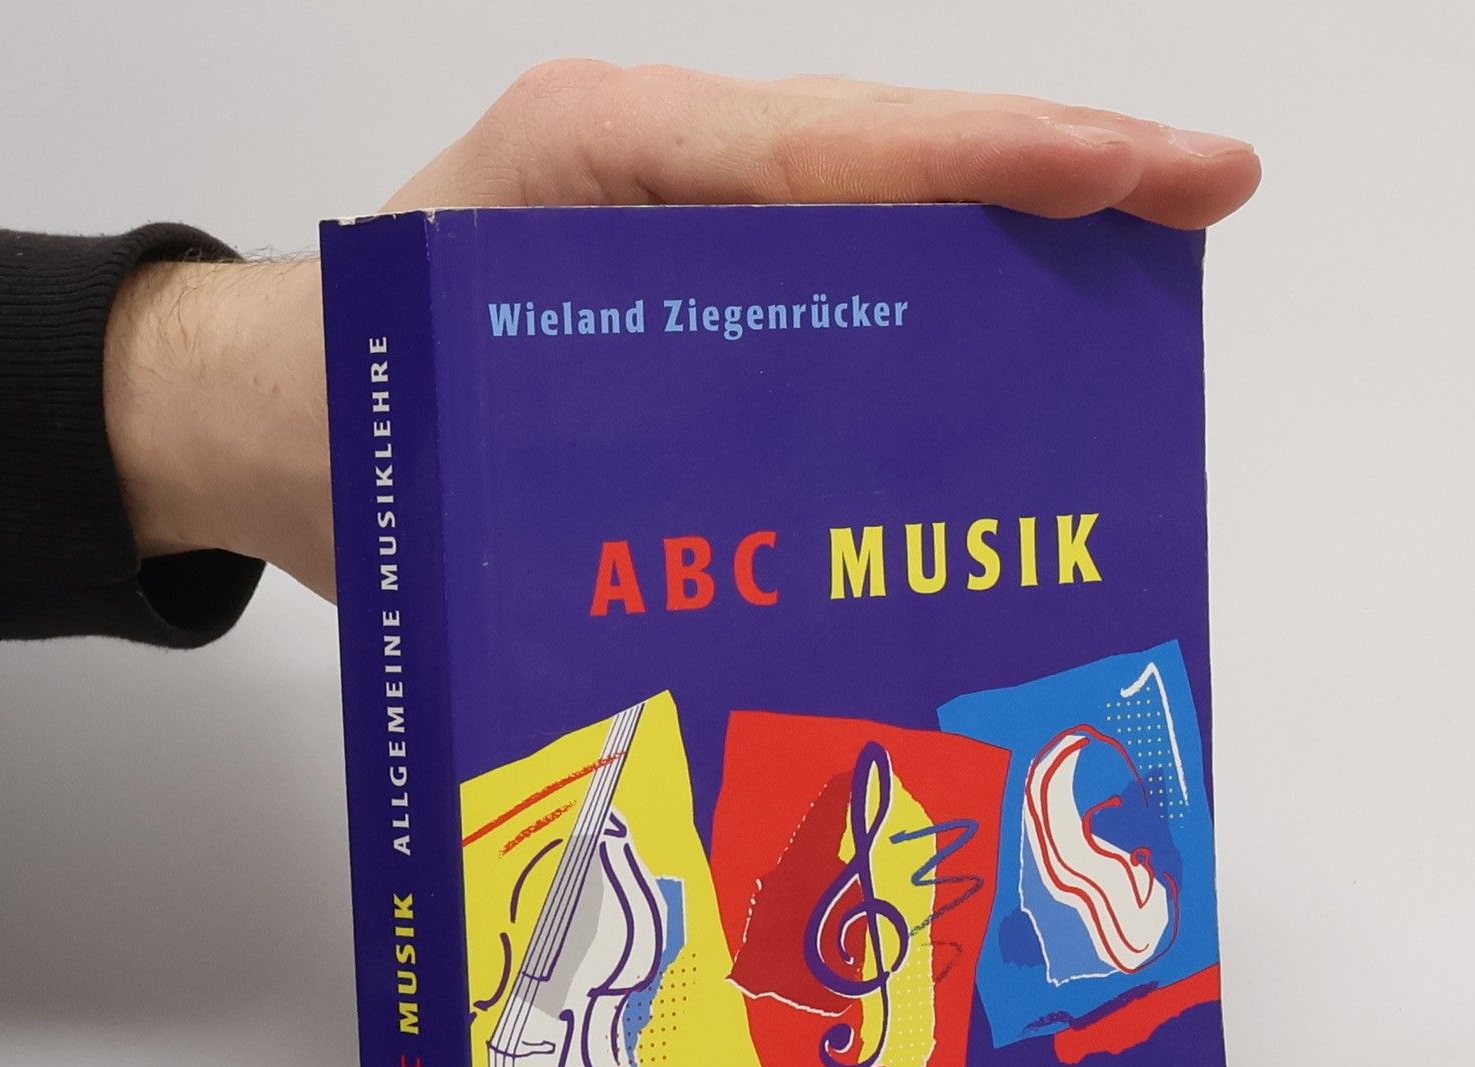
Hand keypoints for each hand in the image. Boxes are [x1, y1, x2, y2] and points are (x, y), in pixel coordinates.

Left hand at [106, 63, 1259, 601]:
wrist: (271, 417)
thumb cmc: (343, 407)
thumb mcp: (449, 416)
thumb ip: (596, 430)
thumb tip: (788, 511)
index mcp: (601, 162)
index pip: (830, 148)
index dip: (988, 162)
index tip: (1129, 171)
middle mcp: (658, 173)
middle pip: (887, 148)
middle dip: (1052, 168)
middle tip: (1203, 188)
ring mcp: (679, 216)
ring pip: (878, 198)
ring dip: (1016, 225)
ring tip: (1151, 245)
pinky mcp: (691, 275)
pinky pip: (838, 266)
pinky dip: (939, 290)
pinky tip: (1024, 342)